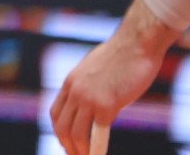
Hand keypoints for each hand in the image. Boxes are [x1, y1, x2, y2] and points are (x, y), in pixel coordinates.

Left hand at [50, 0, 175, 153]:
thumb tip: (95, 102)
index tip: (64, 141)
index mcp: (71, 82)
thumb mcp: (95, 71)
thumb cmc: (120, 56)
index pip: (56, 112)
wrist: (134, 45)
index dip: (59, 130)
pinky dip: (97, 148)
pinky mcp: (107, 105)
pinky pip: (97, 133)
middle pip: (62, 126)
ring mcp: (89, 99)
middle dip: (67, 145)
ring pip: (76, 133)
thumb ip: (90, 86)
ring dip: (80, 150)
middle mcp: (75, 91)